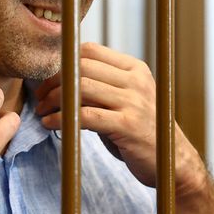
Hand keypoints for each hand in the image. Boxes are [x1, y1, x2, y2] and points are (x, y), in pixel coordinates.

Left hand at [35, 42, 206, 194]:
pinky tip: (50, 124)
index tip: (48, 80)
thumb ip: (102, 87)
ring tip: (42, 111)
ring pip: (81, 88)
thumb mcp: (126, 100)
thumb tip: (61, 79)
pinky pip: (85, 116)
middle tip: (39, 97)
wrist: (174, 163)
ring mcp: (134, 102)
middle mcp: (136, 81)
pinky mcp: (128, 126)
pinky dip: (61, 119)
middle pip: (82, 67)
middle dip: (54, 81)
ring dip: (53, 100)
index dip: (63, 63)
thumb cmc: (142, 131)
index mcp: (135, 69)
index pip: (90, 51)